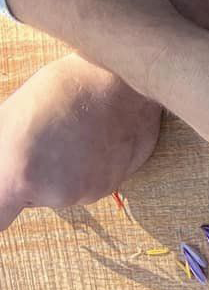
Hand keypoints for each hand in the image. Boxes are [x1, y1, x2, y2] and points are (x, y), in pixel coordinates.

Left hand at [0, 55, 162, 230]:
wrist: (116, 81)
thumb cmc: (55, 93)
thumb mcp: (5, 123)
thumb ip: (1, 159)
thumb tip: (5, 172)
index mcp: (18, 178)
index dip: (1, 208)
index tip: (5, 198)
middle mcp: (57, 194)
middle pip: (34, 200)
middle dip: (33, 179)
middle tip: (43, 141)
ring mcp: (90, 192)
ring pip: (66, 191)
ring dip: (64, 172)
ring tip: (71, 136)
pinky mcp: (116, 184)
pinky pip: (93, 183)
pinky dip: (90, 167)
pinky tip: (92, 140)